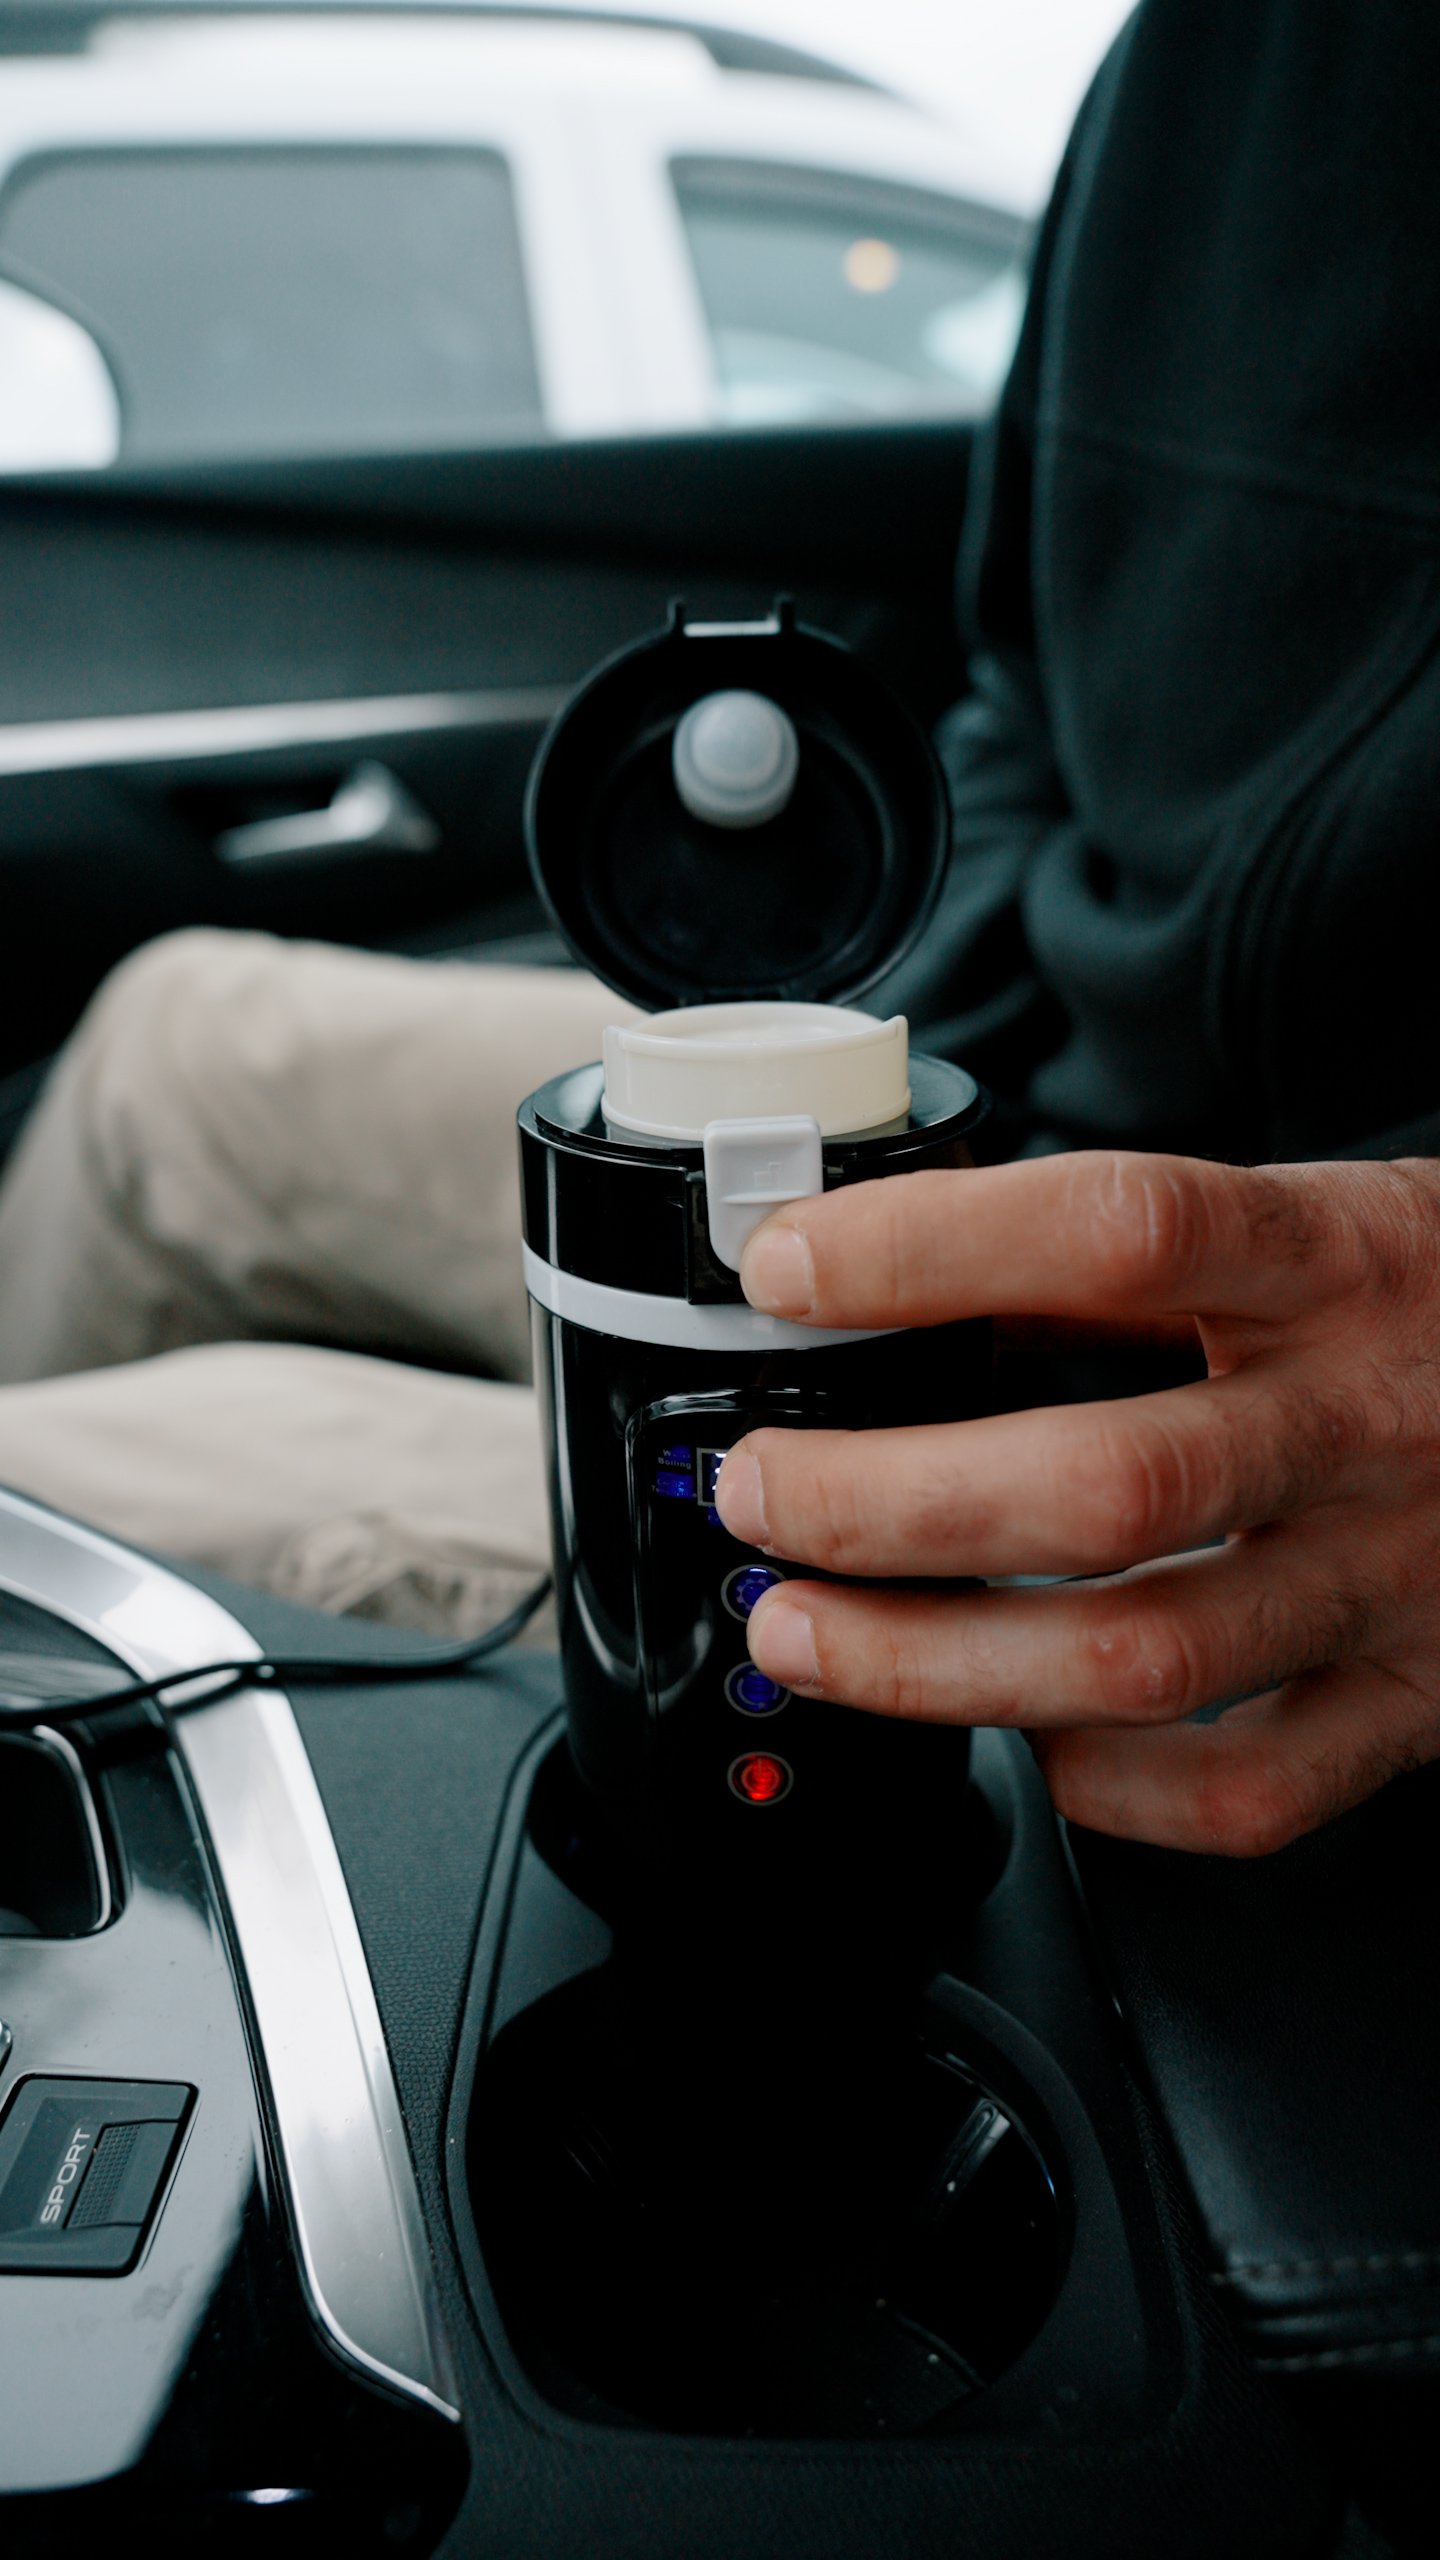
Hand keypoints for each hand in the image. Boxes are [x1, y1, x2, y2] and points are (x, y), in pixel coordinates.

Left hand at [712, 1154, 1439, 1853]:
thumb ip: (1111, 1265)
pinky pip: (1242, 1789)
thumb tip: (880, 1283)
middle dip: (882, 1502)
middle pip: (1108, 1483)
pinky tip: (1022, 1732)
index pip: (1120, 1232)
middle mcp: (1366, 1422)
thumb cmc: (1431, 1303)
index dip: (932, 1251)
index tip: (785, 1271)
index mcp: (1336, 1261)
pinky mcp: (1415, 1703)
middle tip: (756, 1495)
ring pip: (1143, 1659)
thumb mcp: (1301, 1223)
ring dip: (930, 1663)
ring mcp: (1395, 1579)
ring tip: (804, 1632)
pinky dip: (1100, 1782)